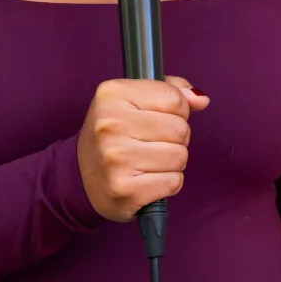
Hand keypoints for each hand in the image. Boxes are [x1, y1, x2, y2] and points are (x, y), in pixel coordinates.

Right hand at [77, 76, 209, 221]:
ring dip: (172, 162)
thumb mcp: (134, 100)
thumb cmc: (115, 135)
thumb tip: (200, 99)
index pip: (175, 99)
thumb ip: (172, 92)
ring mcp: (115, 159)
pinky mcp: (124, 190)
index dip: (177, 111)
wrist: (79, 177)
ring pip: (180, 156)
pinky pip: (173, 182)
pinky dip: (167, 183)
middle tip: (151, 143)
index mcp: (112, 95)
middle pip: (180, 129)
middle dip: (175, 138)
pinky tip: (147, 179)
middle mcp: (109, 125)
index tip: (157, 118)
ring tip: (148, 161)